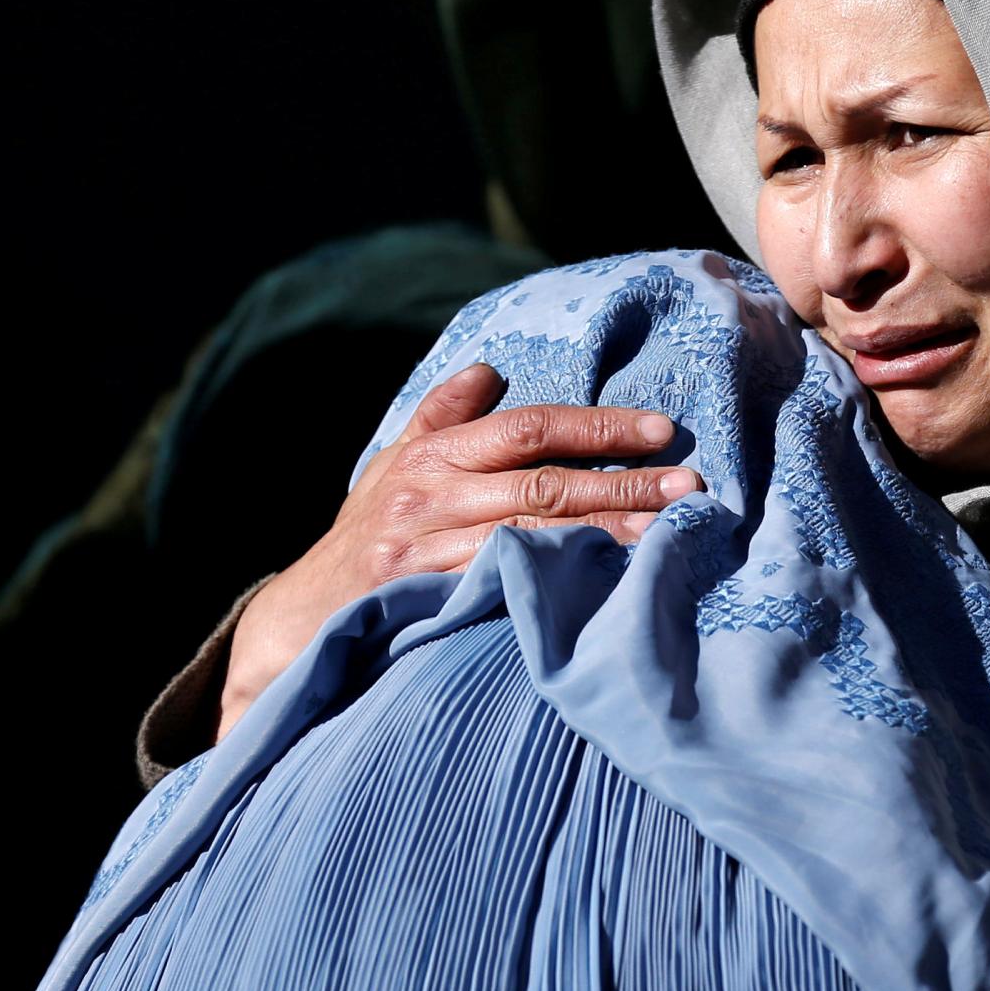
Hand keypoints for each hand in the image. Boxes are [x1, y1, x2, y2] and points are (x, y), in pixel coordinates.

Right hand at [217, 363, 701, 740]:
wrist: (300, 620)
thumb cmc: (363, 538)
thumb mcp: (391, 467)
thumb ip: (441, 418)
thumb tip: (488, 370)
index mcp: (432, 454)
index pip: (529, 426)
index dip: (597, 427)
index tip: (661, 430)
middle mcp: (430, 493)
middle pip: (543, 480)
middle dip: (621, 482)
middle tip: (689, 486)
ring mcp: (427, 548)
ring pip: (531, 533)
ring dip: (604, 531)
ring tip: (665, 532)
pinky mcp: (426, 597)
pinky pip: (504, 584)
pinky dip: (556, 580)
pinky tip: (604, 581)